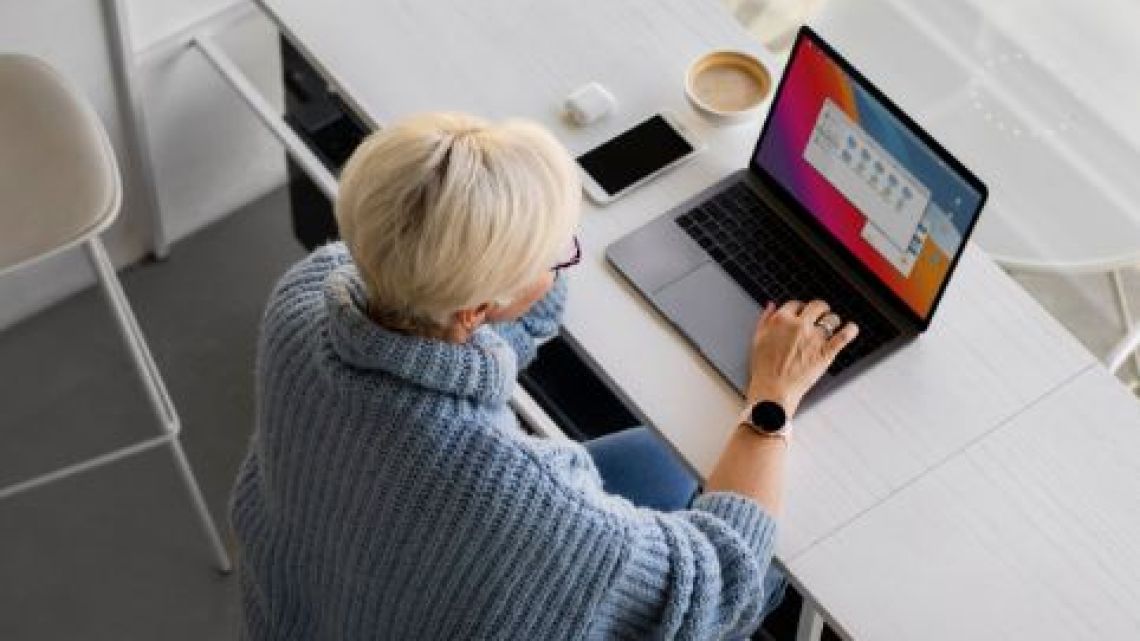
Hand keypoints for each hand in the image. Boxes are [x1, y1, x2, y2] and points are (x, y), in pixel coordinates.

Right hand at [745, 299, 858, 417]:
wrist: (772, 390)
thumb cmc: (763, 369)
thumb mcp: (757, 339)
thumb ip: (765, 319)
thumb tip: (771, 305)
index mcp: (781, 320)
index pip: (795, 304)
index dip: (800, 308)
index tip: (801, 313)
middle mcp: (799, 326)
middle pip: (816, 306)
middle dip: (819, 309)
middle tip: (820, 315)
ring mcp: (814, 339)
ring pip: (831, 319)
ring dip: (832, 320)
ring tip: (832, 325)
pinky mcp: (826, 352)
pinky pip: (844, 336)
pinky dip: (851, 330)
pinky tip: (851, 328)